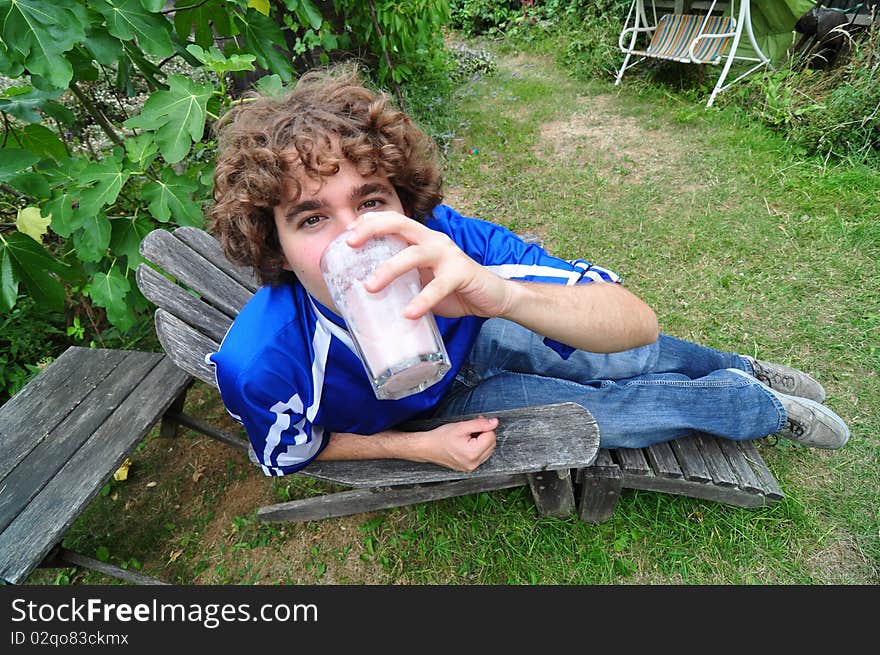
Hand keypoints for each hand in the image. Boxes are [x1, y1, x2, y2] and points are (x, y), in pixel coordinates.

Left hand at [345, 210, 512, 319]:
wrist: (492, 297)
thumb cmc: (454, 289)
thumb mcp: (422, 281)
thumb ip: (402, 282)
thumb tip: (367, 297)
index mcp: (422, 240)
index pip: (393, 221)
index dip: (369, 222)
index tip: (346, 234)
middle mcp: (433, 241)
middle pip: (399, 225)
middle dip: (372, 230)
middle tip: (351, 244)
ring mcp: (448, 255)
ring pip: (414, 254)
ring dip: (389, 269)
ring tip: (370, 287)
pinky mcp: (460, 273)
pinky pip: (438, 286)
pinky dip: (421, 301)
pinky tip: (408, 313)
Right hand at [416, 416, 497, 471]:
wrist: (427, 447)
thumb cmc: (440, 437)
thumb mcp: (461, 426)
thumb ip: (480, 424)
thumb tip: (495, 422)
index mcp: (472, 453)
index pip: (491, 437)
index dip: (485, 427)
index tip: (476, 421)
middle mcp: (473, 463)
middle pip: (491, 444)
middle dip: (484, 434)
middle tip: (471, 428)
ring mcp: (471, 467)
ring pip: (488, 451)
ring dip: (482, 441)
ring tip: (468, 436)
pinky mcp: (468, 468)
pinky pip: (481, 456)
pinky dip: (478, 448)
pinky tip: (468, 443)